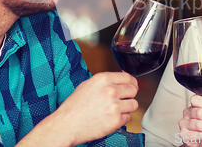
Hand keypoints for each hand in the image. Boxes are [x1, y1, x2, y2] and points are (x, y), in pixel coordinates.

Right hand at [17, 72, 138, 146]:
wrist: (66, 125)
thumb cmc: (74, 106)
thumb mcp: (88, 85)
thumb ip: (105, 82)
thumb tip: (120, 81)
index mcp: (103, 79)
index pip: (128, 77)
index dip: (131, 82)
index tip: (132, 86)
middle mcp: (110, 90)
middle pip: (134, 89)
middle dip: (130, 94)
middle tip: (123, 99)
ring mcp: (114, 106)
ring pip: (134, 104)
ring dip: (127, 107)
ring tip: (116, 109)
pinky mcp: (116, 121)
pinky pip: (128, 117)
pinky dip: (122, 118)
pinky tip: (110, 118)